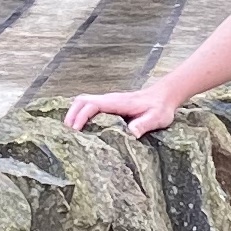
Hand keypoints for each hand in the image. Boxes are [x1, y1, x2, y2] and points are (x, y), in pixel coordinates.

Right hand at [68, 81, 186, 139]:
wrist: (164, 96)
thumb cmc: (160, 108)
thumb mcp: (156, 118)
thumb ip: (143, 124)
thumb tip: (130, 133)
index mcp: (117, 102)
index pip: (92, 105)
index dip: (81, 116)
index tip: (75, 131)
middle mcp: (109, 100)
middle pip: (81, 101)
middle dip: (71, 115)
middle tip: (67, 134)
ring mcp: (108, 102)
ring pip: (83, 102)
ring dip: (73, 114)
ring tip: (69, 133)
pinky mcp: (109, 106)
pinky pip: (89, 107)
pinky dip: (80, 115)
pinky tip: (80, 129)